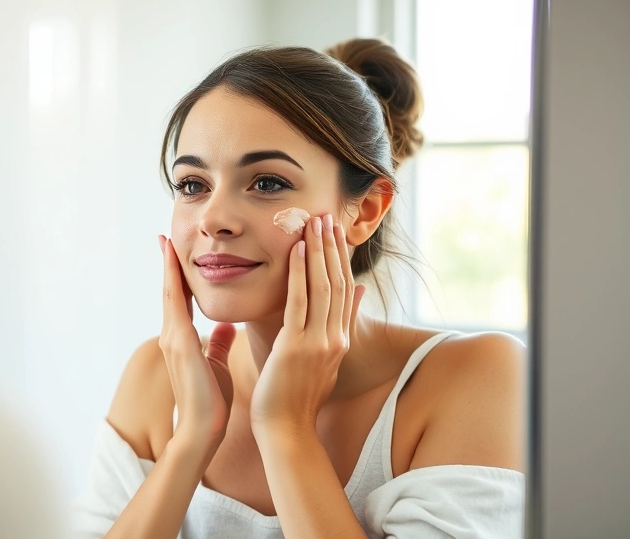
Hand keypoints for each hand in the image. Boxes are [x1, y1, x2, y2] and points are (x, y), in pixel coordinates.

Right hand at [157, 235, 237, 457]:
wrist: (203, 429)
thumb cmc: (212, 401)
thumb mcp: (217, 363)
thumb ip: (219, 342)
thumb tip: (227, 326)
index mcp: (183, 339)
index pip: (181, 299)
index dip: (179, 275)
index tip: (177, 251)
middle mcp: (173, 334)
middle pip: (170, 290)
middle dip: (167, 263)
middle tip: (165, 236)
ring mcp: (173, 337)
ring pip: (170, 292)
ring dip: (168, 265)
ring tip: (166, 241)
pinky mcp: (179, 342)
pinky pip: (175, 303)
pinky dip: (174, 280)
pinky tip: (175, 264)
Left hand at [250, 215, 364, 436]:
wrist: (286, 429)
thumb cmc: (296, 395)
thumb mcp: (326, 358)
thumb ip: (341, 324)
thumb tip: (358, 291)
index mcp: (340, 340)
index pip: (343, 289)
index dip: (339, 258)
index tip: (335, 231)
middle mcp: (335, 338)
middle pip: (336, 282)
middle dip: (331, 247)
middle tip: (326, 215)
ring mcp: (318, 342)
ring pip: (321, 287)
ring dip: (317, 252)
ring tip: (313, 222)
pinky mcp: (297, 347)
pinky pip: (298, 302)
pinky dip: (298, 273)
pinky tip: (295, 250)